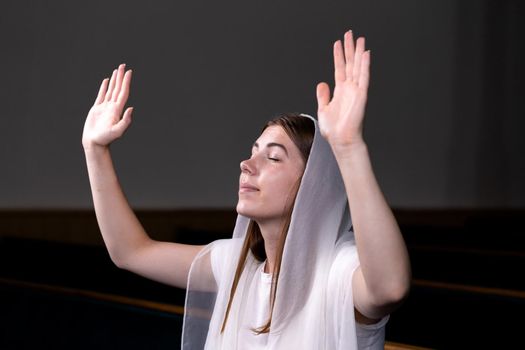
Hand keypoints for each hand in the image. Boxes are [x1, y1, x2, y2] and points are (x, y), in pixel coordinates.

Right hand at [82, 64, 132, 150]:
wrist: (94, 143)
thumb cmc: (105, 139)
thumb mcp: (117, 131)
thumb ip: (126, 121)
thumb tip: (132, 108)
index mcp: (117, 110)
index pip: (123, 92)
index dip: (126, 82)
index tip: (129, 72)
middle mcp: (113, 107)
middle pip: (118, 88)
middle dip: (121, 77)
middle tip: (123, 65)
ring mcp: (105, 107)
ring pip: (111, 90)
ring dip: (114, 80)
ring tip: (117, 70)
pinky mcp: (97, 109)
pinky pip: (101, 95)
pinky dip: (104, 87)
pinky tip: (106, 81)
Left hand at [316, 30, 369, 150]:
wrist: (341, 140)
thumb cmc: (334, 129)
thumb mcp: (324, 109)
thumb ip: (323, 95)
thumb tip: (322, 83)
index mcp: (340, 91)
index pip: (340, 68)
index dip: (338, 55)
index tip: (337, 43)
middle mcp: (349, 88)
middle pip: (350, 64)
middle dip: (349, 48)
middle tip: (349, 34)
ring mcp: (356, 91)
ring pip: (358, 67)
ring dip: (359, 53)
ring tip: (359, 39)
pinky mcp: (361, 95)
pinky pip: (364, 78)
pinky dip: (365, 66)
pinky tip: (366, 54)